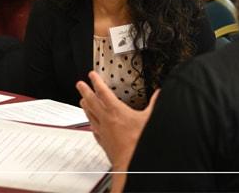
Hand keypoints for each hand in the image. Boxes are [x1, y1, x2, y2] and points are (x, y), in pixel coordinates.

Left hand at [76, 71, 159, 191]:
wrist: (130, 162)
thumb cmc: (138, 142)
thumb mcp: (149, 118)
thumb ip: (155, 104)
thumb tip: (159, 94)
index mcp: (115, 110)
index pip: (103, 92)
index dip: (96, 82)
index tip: (92, 75)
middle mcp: (106, 119)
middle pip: (91, 101)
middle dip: (85, 91)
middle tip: (80, 84)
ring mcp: (103, 130)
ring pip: (90, 114)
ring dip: (85, 106)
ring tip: (82, 100)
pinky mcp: (103, 141)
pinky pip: (94, 129)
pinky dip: (91, 123)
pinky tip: (91, 124)